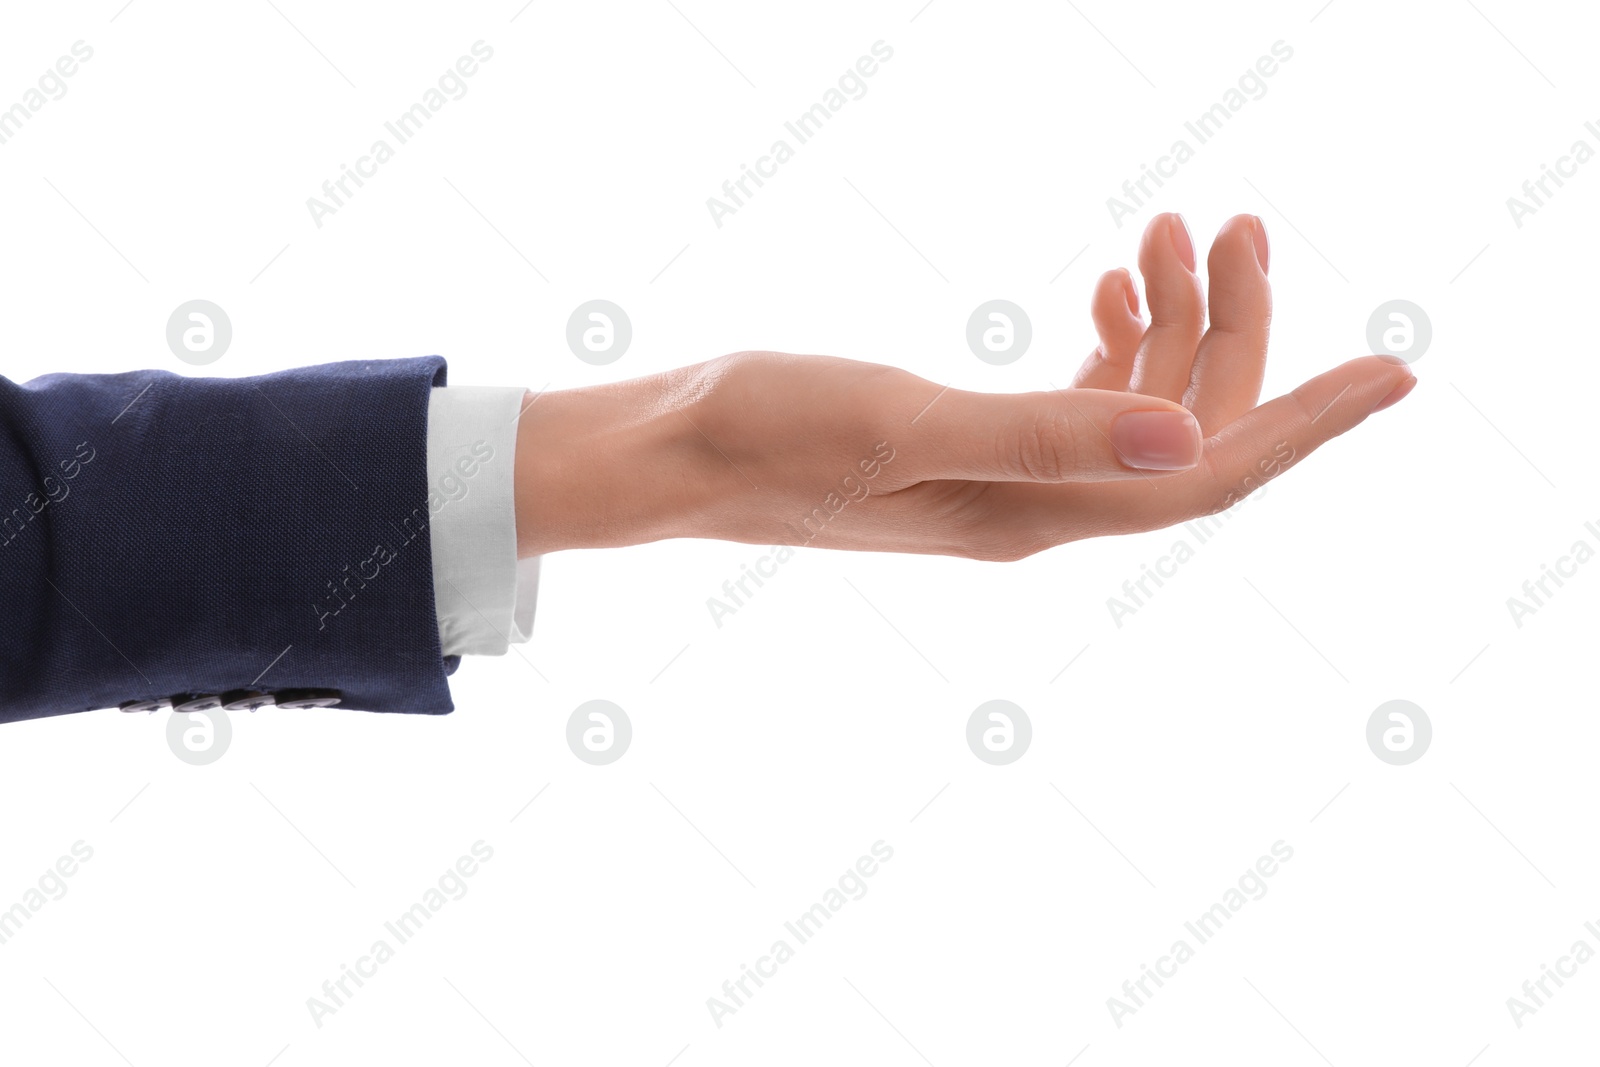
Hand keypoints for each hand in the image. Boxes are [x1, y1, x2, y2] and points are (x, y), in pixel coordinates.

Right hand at [513, 212, 1415, 560]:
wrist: (675, 457)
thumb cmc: (765, 434)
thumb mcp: (903, 420)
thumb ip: (1045, 432)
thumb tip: (1190, 437)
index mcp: (1035, 512)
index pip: (1208, 475)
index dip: (1308, 424)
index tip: (1398, 370)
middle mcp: (1038, 509)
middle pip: (1188, 429)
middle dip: (1238, 327)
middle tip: (1242, 219)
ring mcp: (1009, 483)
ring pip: (1142, 408)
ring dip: (1180, 320)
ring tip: (1176, 227)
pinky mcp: (975, 451)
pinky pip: (1087, 402)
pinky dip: (1120, 339)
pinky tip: (1116, 286)